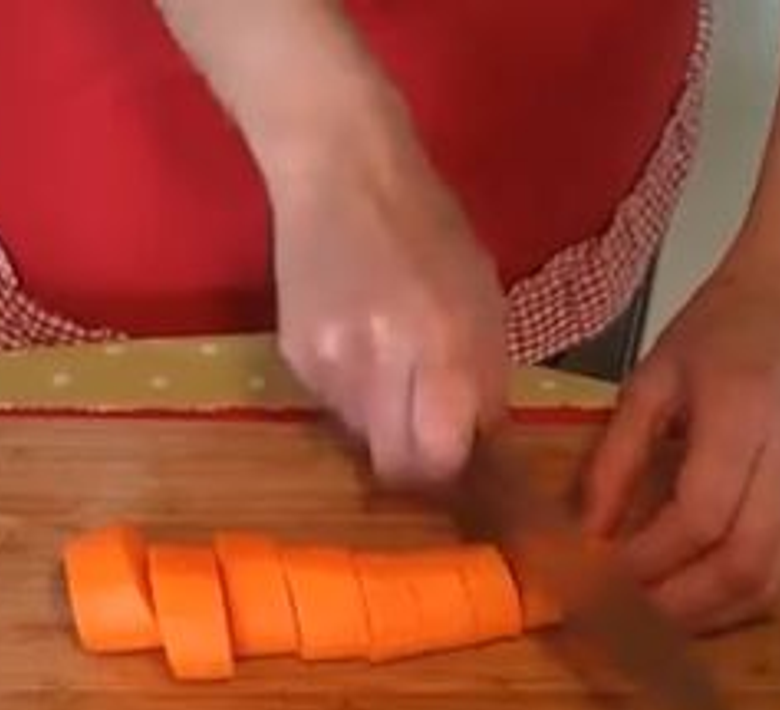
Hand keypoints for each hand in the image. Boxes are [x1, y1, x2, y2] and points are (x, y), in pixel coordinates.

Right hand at [268, 133, 509, 482]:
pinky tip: (357, 341)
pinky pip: (332, 405)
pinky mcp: (294, 358)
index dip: (453, 469)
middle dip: (417, 462)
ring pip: (362, 438)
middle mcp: (379, 364)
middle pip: (395, 466)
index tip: (462, 458)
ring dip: (384, 421)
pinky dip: (352, 391)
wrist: (337, 170)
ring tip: (392, 365)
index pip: (441, 456)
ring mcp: (329, 364)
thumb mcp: (481, 292)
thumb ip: (485, 373)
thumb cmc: (426, 223)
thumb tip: (483, 441)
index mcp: (441, 344)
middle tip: (430, 435)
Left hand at [583, 246, 779, 632]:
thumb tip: (585, 532)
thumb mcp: (652, 378)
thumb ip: (616, 457)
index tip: (592, 582)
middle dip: (676, 605)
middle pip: (742, 565)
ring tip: (648, 623)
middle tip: (616, 620)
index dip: (644, 561)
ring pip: (771, 581)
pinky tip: (691, 601)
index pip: (698, 517)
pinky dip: (736, 599)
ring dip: (709, 615)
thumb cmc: (726, 324)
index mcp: (745, 419)